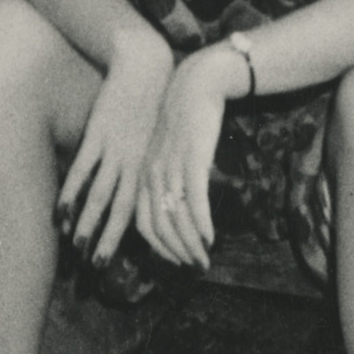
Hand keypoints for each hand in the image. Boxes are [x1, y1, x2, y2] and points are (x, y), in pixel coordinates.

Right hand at [58, 41, 177, 261]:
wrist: (144, 67)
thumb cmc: (146, 103)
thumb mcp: (148, 138)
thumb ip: (137, 164)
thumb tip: (125, 189)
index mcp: (146, 167)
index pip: (136, 211)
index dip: (123, 238)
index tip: (114, 261)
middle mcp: (133, 164)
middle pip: (119, 211)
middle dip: (106, 240)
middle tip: (95, 268)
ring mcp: (115, 150)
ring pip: (100, 195)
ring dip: (87, 223)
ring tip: (75, 247)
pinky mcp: (99, 134)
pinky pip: (83, 170)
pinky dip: (72, 193)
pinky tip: (61, 211)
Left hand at [130, 50, 236, 267]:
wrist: (195, 85)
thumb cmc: (184, 122)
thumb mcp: (169, 154)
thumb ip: (170, 182)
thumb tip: (181, 213)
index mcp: (144, 176)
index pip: (145, 225)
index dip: (160, 249)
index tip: (176, 262)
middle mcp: (152, 176)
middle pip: (160, 228)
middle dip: (176, 254)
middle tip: (195, 269)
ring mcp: (170, 168)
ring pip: (177, 219)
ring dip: (190, 246)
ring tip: (204, 261)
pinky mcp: (191, 160)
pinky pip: (194, 201)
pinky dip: (200, 225)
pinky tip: (209, 239)